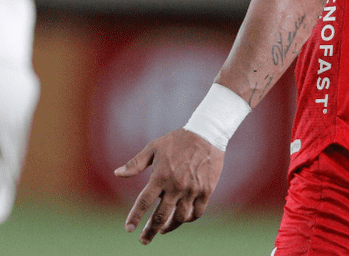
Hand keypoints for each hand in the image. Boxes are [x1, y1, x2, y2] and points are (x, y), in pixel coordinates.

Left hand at [114, 128, 224, 244]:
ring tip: (163, 229)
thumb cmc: (178, 140)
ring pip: (179, 218)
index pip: (144, 202)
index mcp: (161, 175)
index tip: (128, 228)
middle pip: (161, 216)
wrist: (207, 133)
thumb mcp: (154, 147)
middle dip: (150, 231)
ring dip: (169, 227)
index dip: (135, 217)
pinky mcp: (206, 190)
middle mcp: (176, 185)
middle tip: (143, 240)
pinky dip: (188, 219)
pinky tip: (182, 218)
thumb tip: (117, 173)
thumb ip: (135, 163)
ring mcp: (192, 189)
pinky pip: (196, 213)